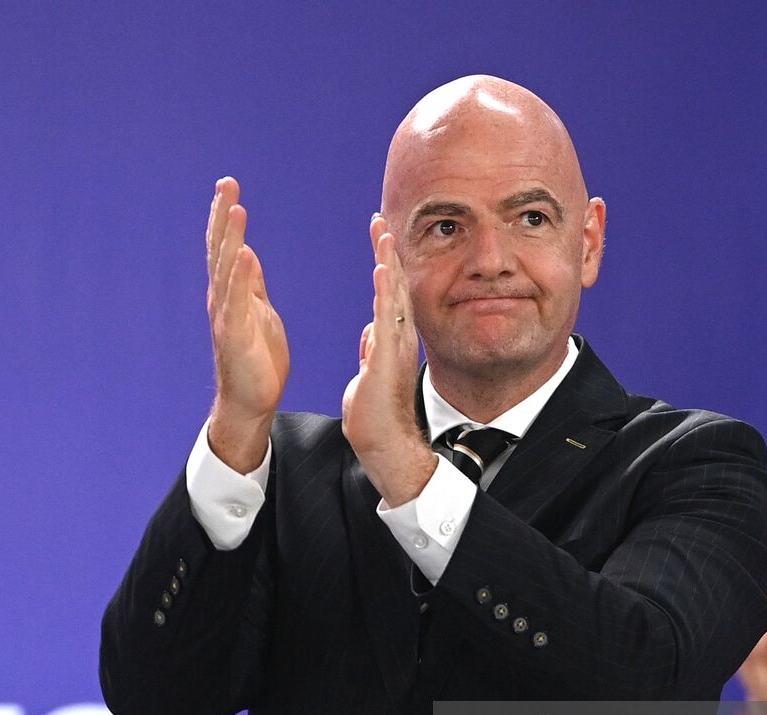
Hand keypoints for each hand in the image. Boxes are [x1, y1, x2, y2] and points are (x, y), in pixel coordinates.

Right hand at [204, 177, 289, 472]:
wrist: (251, 402)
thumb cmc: (257, 361)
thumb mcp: (259, 313)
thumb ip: (251, 285)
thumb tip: (248, 255)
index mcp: (231, 293)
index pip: (225, 247)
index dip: (225, 216)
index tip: (228, 186)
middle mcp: (222, 300)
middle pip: (220, 251)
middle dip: (222, 217)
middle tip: (227, 185)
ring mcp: (226, 317)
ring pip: (225, 271)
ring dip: (230, 239)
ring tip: (235, 209)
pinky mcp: (236, 336)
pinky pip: (238, 302)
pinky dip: (240, 278)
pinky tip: (246, 254)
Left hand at [342, 216, 434, 504]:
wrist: (382, 442)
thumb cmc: (374, 415)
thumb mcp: (369, 373)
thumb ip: (371, 351)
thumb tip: (369, 333)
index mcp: (391, 339)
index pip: (387, 293)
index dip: (384, 263)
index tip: (378, 236)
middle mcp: (398, 337)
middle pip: (393, 286)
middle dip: (387, 252)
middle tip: (380, 220)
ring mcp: (395, 345)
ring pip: (393, 296)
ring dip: (388, 263)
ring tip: (383, 234)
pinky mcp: (388, 356)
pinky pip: (387, 316)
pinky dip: (384, 291)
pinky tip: (381, 268)